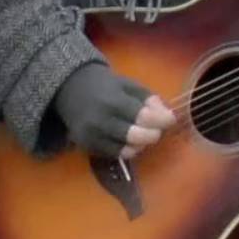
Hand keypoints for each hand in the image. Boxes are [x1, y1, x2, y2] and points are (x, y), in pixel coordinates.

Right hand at [51, 62, 177, 161]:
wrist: (68, 88)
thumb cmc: (104, 84)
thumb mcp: (128, 84)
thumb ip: (148, 99)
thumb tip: (167, 116)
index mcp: (111, 100)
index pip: (143, 116)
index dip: (161, 120)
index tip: (171, 120)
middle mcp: (100, 120)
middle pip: (136, 136)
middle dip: (153, 134)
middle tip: (158, 130)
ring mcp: (91, 135)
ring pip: (127, 150)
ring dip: (141, 144)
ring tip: (143, 134)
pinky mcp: (86, 146)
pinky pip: (114, 155)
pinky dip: (127, 149)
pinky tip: (129, 140)